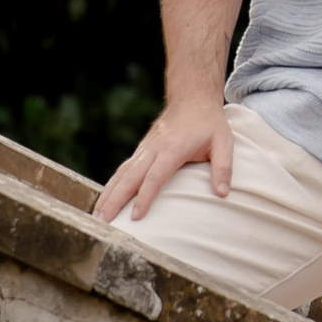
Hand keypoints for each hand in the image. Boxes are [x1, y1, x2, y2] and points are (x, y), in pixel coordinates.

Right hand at [95, 96, 233, 223]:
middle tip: (103, 223)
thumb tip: (223, 194)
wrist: (192, 99)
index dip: (144, 197)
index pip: (155, 177)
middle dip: (115, 201)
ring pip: (121, 174)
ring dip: (107, 195)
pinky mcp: (141, 150)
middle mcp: (153, 149)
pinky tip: (104, 200)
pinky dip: (111, 185)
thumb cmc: (209, 123)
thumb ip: (224, 168)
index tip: (136, 217)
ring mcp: (144, 149)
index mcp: (172, 149)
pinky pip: (123, 170)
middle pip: (130, 178)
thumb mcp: (224, 143)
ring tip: (96, 217)